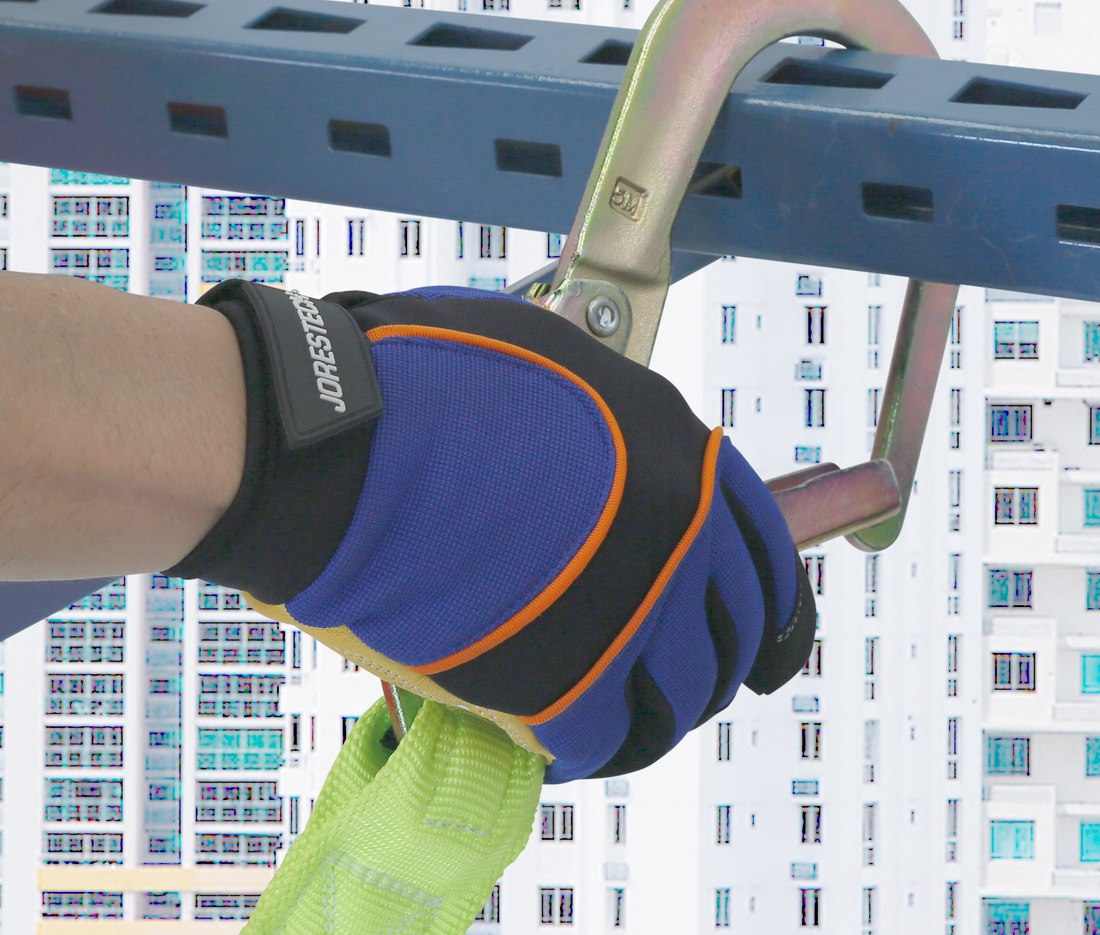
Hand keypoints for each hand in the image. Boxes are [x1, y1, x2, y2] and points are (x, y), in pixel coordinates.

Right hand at [173, 282, 814, 780]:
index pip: (764, 549)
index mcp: (675, 450)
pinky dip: (594, 741)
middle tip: (661, 668)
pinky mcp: (566, 686)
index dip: (762, 596)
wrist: (335, 445)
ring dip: (650, 704)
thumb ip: (601, 414)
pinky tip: (561, 730)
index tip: (755, 626)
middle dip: (707, 653)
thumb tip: (606, 442)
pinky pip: (611, 738)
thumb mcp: (537, 358)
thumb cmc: (414, 380)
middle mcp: (676, 535)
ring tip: (605, 703)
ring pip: (680, 696)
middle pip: (732, 631)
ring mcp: (628, 611)